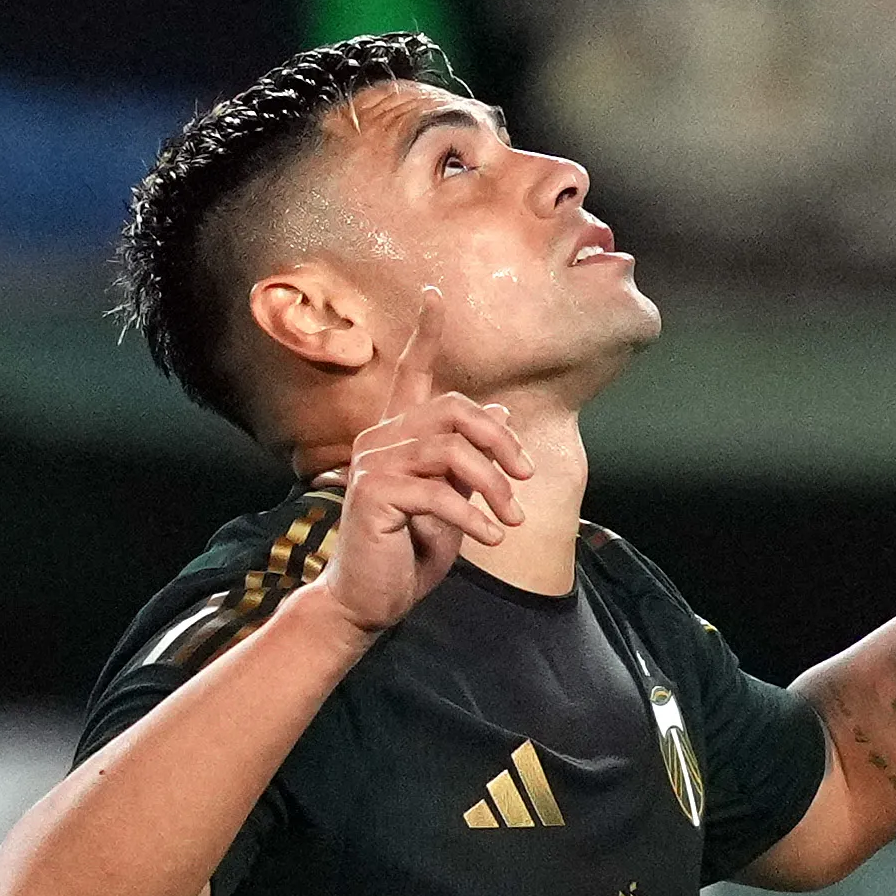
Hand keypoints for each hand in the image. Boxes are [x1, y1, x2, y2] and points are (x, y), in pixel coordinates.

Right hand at [321, 302, 530, 635]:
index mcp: (396, 435)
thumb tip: (503, 409)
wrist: (369, 601)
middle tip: (526, 478)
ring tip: (512, 519)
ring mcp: (373, 465)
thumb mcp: (452, 499)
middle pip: (452, 409)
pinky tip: (492, 537)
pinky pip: (440, 494)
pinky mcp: (374, 495)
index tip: (435, 294)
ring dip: (494, 486)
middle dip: (500, 440)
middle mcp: (380, 439)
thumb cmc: (408, 551)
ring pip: (451, 450)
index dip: (423, 335)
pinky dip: (475, 516)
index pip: (410, 374)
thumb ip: (471, 457)